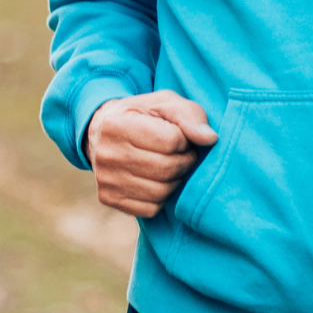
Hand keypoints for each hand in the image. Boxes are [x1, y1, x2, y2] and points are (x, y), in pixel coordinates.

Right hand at [87, 91, 217, 217]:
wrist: (103, 132)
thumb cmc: (143, 116)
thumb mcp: (165, 104)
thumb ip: (190, 116)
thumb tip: (210, 139)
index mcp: (116, 124)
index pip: (170, 141)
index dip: (184, 140)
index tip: (180, 136)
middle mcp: (106, 154)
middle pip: (167, 168)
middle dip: (184, 161)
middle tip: (183, 154)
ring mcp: (105, 179)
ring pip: (160, 191)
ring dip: (176, 180)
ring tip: (172, 166)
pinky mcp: (109, 198)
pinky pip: (150, 208)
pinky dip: (162, 196)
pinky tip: (157, 180)